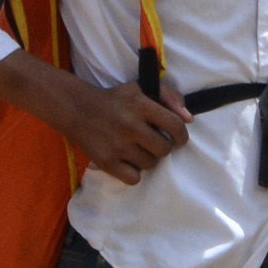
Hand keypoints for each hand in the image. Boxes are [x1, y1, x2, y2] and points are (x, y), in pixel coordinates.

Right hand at [21, 64, 195, 183]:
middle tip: (154, 143)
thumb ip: (170, 96)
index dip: (182, 135)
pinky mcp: (105, 161)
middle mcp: (129, 125)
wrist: (77, 109)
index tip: (178, 138)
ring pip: (150, 164)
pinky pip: (134, 178)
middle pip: (164, 149)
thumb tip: (189, 119)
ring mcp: (117, 145)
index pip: (175, 125)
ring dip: (148, 160)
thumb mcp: (142, 88)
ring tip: (138, 150)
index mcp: (140, 104)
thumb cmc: (116, 100)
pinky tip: (128, 162)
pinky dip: (134, 174)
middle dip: (163, 148)